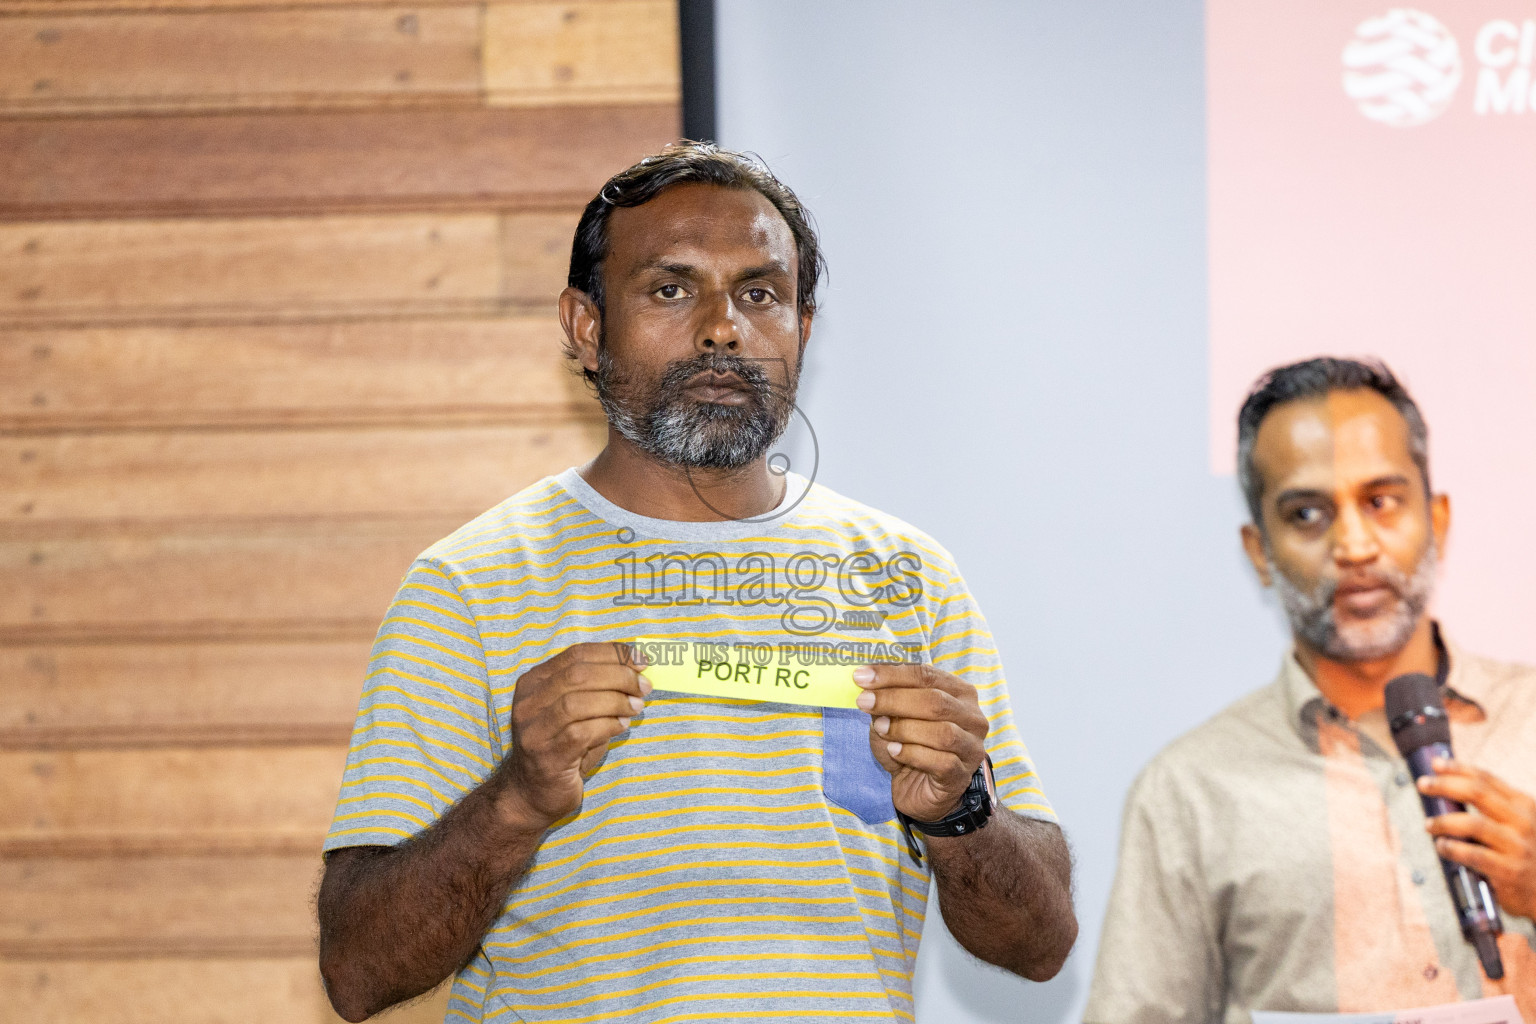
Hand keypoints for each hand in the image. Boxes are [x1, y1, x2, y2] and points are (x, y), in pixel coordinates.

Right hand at [494, 642, 649, 831]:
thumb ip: (597, 688)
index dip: (613, 653)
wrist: (532, 793)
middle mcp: (529, 703)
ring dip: (616, 700)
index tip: (642, 660)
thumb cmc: (563, 747)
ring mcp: (534, 730)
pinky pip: (581, 733)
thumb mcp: (576, 710)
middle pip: (578, 674)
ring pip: (578, 702)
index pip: (577, 654)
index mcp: (534, 682)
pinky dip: (608, 724)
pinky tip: (622, 725)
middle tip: (644, 686)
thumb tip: (637, 669)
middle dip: (619, 675)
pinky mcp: (546, 756)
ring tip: (637, 706)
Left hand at [854, 662, 987, 822]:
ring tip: (880, 729)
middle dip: (894, 699)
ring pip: (942, 732)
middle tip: (864, 702)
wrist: (918, 789)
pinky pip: (940, 762)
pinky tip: (894, 752)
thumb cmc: (909, 745)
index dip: (893, 674)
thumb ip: (887, 699)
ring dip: (904, 728)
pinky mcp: (961, 775)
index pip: (927, 675)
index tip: (862, 676)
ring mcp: (971, 748)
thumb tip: (867, 682)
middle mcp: (972, 718)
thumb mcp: (894, 717)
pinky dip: (912, 754)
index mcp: (959, 693)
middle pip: (935, 701)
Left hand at [1419, 758, 1535, 918]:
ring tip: (1429, 824)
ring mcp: (1518, 846)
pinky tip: (1442, 846)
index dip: (1458, 768)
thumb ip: (1492, 808)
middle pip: (1478, 793)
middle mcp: (1523, 822)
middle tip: (1423, 785)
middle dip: (1445, 785)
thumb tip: (1448, 788)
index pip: (1487, 779)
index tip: (1436, 764)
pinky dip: (1453, 848)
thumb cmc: (1526, 854)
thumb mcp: (1518, 824)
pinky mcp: (1510, 871)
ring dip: (1444, 821)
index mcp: (1524, 805)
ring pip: (1473, 824)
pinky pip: (1474, 855)